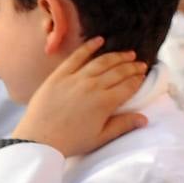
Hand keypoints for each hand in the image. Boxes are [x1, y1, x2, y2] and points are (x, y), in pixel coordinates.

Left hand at [11, 39, 147, 158]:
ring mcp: (76, 78)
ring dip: (117, 56)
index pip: (128, 86)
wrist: (39, 140)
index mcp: (105, 103)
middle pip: (118, 71)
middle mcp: (93, 86)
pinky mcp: (60, 75)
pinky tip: (99, 40)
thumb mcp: (99, 138)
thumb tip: (144, 119)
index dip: (137, 80)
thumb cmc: (70, 142)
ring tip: (127, 53)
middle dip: (132, 66)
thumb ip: (122, 126)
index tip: (143, 76)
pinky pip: (77, 56)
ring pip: (102, 62)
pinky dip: (89, 47)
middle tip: (140, 63)